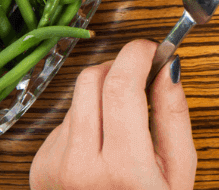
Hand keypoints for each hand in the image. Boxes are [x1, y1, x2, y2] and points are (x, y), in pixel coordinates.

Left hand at [30, 40, 196, 189]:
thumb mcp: (179, 170)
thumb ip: (174, 114)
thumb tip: (168, 66)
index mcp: (120, 167)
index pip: (120, 85)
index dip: (138, 54)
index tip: (153, 47)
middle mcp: (78, 165)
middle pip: (93, 79)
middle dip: (121, 67)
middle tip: (143, 76)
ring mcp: (53, 165)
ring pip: (78, 97)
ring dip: (104, 95)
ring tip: (124, 124)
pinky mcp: (39, 165)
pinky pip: (66, 121)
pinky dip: (88, 120)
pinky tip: (102, 146)